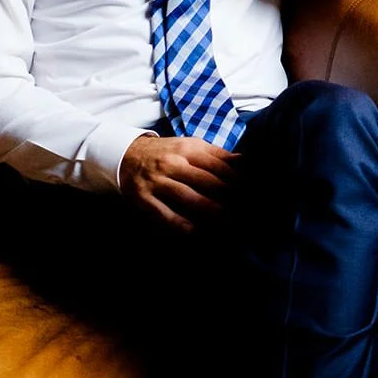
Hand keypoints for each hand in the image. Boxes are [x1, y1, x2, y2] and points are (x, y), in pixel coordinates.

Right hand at [118, 134, 238, 233]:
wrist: (127, 155)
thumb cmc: (168, 152)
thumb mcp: (191, 146)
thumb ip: (217, 154)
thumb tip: (244, 160)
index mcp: (188, 149)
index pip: (219, 165)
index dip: (238, 180)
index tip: (250, 191)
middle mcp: (173, 164)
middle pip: (208, 182)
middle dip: (228, 197)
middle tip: (243, 209)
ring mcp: (158, 182)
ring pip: (189, 198)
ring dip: (210, 211)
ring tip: (226, 220)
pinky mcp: (144, 198)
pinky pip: (166, 214)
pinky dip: (182, 225)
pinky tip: (196, 231)